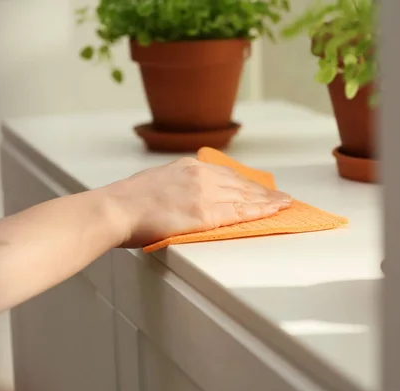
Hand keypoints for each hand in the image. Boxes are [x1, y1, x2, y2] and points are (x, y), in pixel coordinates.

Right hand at [100, 157, 291, 247]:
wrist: (115, 209)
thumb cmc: (128, 201)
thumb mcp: (157, 181)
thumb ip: (178, 185)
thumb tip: (185, 195)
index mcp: (188, 167)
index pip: (226, 175)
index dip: (246, 184)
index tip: (259, 188)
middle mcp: (200, 176)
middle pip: (240, 184)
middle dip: (262, 192)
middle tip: (280, 197)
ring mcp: (203, 194)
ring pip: (244, 197)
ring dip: (268, 201)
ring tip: (284, 204)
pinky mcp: (204, 214)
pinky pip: (240, 212)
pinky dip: (261, 211)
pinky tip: (274, 210)